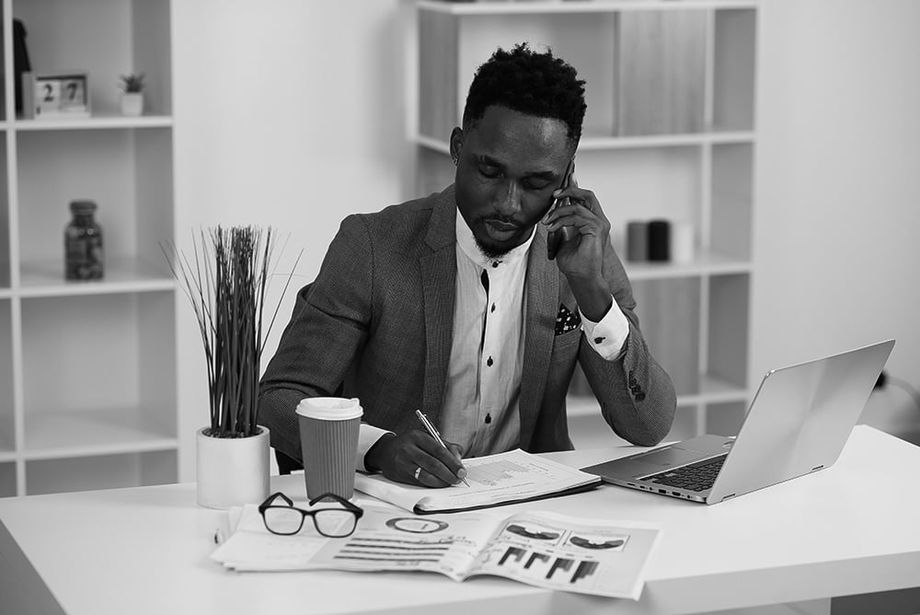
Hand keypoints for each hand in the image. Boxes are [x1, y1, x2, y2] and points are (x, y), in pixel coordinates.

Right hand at [365, 430, 466, 487]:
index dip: (452, 462)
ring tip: (449, 482)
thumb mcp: (426, 439)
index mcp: (417, 436)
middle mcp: (408, 448)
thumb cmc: (411, 445)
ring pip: (425, 475)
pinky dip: (431, 484)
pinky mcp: (400, 474)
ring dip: (441, 481)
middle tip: (458, 478)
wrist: (385, 451)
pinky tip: (438, 484)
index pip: (439, 450)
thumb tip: (458, 458)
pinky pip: (419, 482)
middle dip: (449, 473)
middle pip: (433, 463)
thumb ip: (445, 446)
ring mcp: (403, 462)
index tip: (462, 470)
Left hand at [541, 176, 614, 319]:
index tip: (564, 179)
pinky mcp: (597, 229)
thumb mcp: (563, 240)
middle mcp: (599, 220)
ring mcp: (600, 224)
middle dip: (570, 190)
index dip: (574, 187)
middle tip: (555, 194)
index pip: (584, 199)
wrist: (582, 279)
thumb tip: (552, 213)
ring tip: (548, 222)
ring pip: (579, 205)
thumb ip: (562, 225)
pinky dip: (562, 219)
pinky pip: (578, 215)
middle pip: (588, 195)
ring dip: (559, 211)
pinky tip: (552, 227)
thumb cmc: (574, 264)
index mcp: (592, 222)